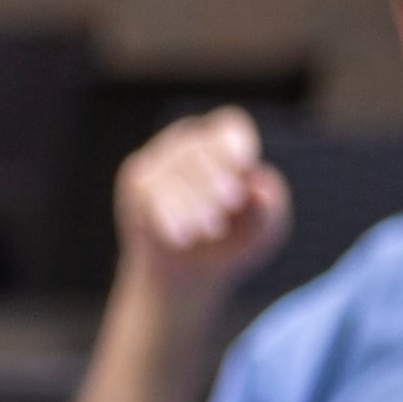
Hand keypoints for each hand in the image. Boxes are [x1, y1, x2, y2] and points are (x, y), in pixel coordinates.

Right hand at [114, 109, 291, 302]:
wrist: (191, 273)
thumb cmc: (233, 242)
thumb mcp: (261, 232)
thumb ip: (266, 210)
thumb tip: (259, 189)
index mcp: (228, 145)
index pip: (230, 128)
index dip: (234, 145)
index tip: (242, 168)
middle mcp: (190, 143)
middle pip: (199, 150)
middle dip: (212, 183)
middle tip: (225, 214)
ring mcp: (159, 159)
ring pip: (171, 171)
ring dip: (191, 205)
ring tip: (209, 232)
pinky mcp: (136, 181)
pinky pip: (148, 191)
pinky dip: (168, 216)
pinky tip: (182, 238)